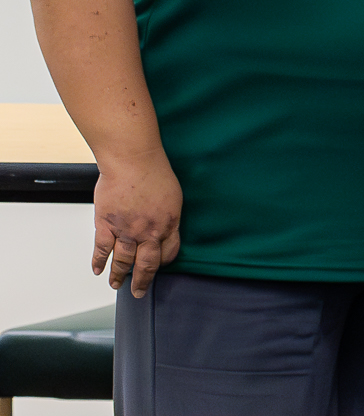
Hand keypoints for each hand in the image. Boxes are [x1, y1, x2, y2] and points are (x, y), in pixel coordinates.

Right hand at [90, 149, 181, 297]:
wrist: (132, 162)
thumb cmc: (154, 173)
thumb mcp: (174, 196)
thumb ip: (168, 215)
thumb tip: (164, 226)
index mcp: (168, 224)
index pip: (168, 253)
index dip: (162, 263)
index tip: (158, 268)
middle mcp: (148, 232)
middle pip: (146, 264)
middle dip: (142, 281)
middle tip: (138, 292)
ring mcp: (126, 230)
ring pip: (123, 260)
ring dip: (119, 275)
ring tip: (116, 285)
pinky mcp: (106, 224)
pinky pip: (101, 248)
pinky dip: (99, 261)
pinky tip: (97, 270)